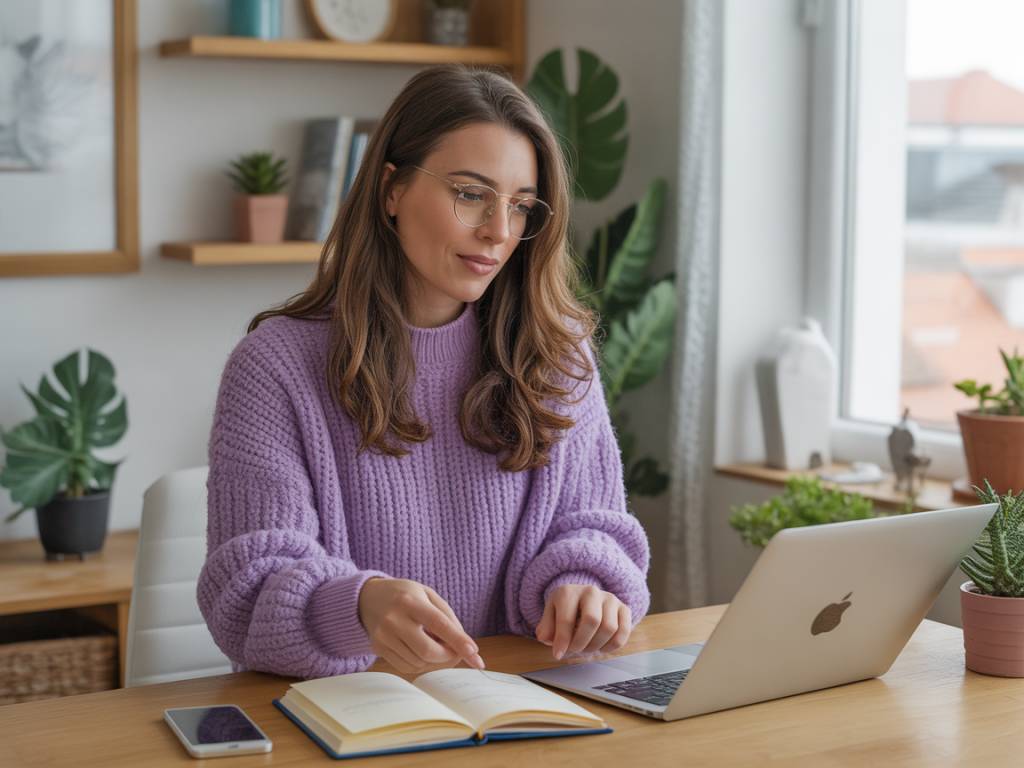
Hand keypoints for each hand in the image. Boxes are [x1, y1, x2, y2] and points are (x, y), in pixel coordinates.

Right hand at [358, 577, 484, 673]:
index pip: (438, 624)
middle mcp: (394, 619)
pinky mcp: (378, 648)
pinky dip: (421, 664)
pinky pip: (406, 667)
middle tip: (457, 652)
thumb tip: (464, 645)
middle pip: (428, 650)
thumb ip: (447, 617)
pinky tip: (422, 651)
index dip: (457, 640)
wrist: (368, 597)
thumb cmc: (405, 595)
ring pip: (418, 662)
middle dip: (448, 656)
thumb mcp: (428, 594)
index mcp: (410, 601)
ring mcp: (384, 636)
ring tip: (436, 645)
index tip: (474, 653)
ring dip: (435, 661)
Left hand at [535, 585, 631, 659]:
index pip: (567, 618)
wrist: (583, 598)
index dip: (563, 640)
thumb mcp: (550, 615)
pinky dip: (612, 646)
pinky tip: (601, 647)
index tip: (558, 654)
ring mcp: (610, 598)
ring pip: (609, 627)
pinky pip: (623, 631)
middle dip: (581, 643)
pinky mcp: (624, 608)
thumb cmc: (565, 609)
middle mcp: (591, 591)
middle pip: (592, 620)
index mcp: (568, 592)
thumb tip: (547, 639)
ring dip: (596, 645)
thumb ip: (546, 628)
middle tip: (574, 650)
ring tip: (586, 647)